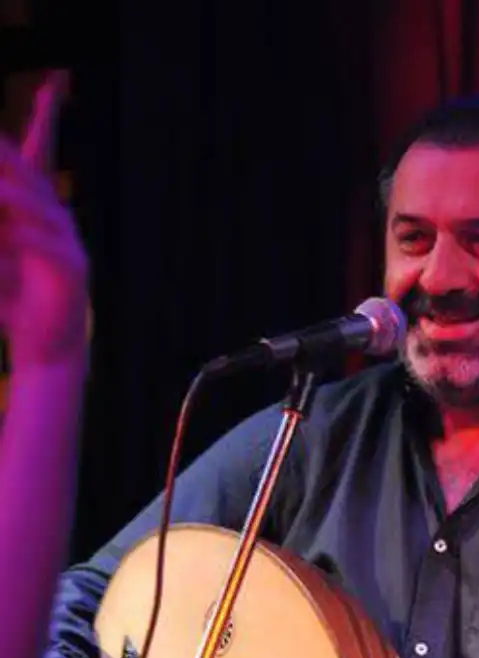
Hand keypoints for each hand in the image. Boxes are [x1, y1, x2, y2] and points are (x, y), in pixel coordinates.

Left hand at [0, 70, 89, 370]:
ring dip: (10, 195)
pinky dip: (23, 237)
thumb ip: (0, 234)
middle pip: (35, 174)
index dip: (46, 122)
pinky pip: (46, 244)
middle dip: (9, 157)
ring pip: (39, 206)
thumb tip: (2, 194)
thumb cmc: (17, 305)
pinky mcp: (74, 271)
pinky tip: (9, 236)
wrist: (50, 350)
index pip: (41, 158)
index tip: (52, 88)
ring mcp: (71, 245)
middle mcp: (59, 222)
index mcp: (41, 213)